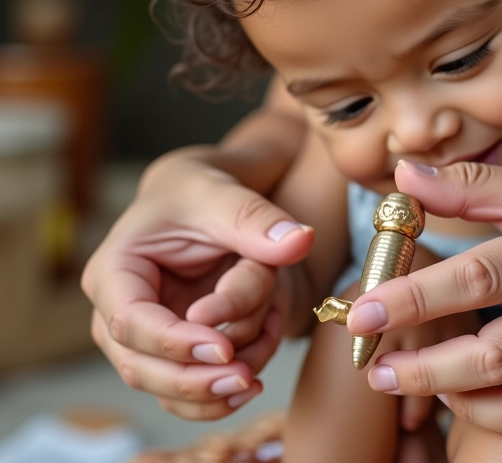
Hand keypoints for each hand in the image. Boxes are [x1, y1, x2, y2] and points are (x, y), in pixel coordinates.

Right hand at [82, 148, 312, 419]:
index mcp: (115, 269)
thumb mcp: (225, 196)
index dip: (174, 343)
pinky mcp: (169, 350)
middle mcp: (118, 310)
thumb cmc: (202, 192)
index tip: (224, 349)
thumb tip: (299, 241)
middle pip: (140, 366)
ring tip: (252, 383)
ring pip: (163, 385)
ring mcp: (142, 336)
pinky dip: (213, 395)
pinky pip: (183, 388)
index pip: (130, 321)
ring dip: (206, 394)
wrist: (202, 201)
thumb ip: (257, 221)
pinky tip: (251, 382)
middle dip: (191, 380)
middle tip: (243, 378)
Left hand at [347, 160, 501, 436]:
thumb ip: (470, 185)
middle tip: (370, 365)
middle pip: (493, 351)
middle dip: (422, 365)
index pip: (477, 275)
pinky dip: (495, 413)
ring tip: (399, 380)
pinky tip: (461, 389)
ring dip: (451, 395)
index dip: (415, 297)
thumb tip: (402, 176)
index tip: (363, 311)